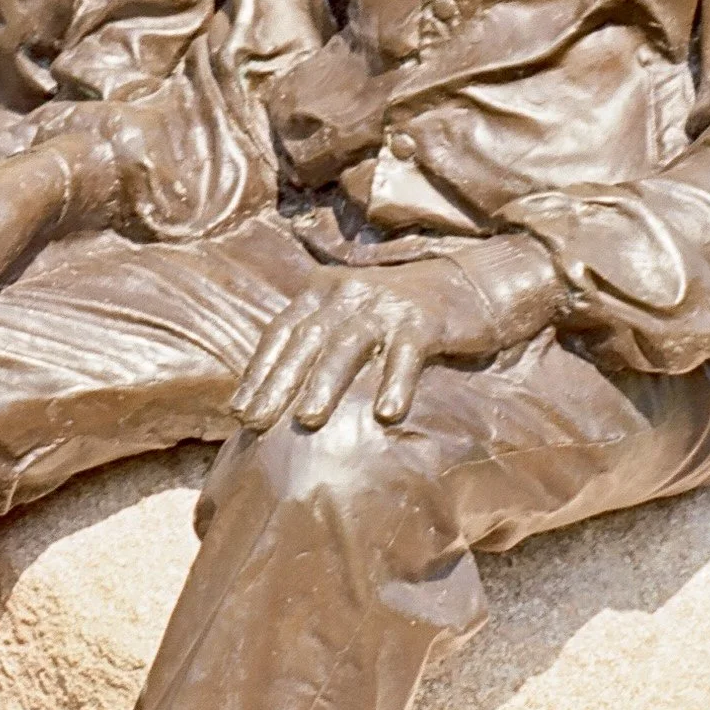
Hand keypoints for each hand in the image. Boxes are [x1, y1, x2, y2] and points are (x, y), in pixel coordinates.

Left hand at [232, 241, 563, 432]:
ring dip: (326, 384)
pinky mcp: (423, 319)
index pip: (281, 332)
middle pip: (305, 341)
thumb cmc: (400, 315)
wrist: (470, 286)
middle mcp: (348, 293)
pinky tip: (387, 414)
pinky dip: (395, 382)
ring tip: (308, 421)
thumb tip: (278, 398)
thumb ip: (319, 342)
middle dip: (278, 384)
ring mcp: (386, 305)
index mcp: (323, 291)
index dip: (259, 372)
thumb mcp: (352, 317)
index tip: (238, 411)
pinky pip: (406, 354)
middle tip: (255, 424)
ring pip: (347, 346)